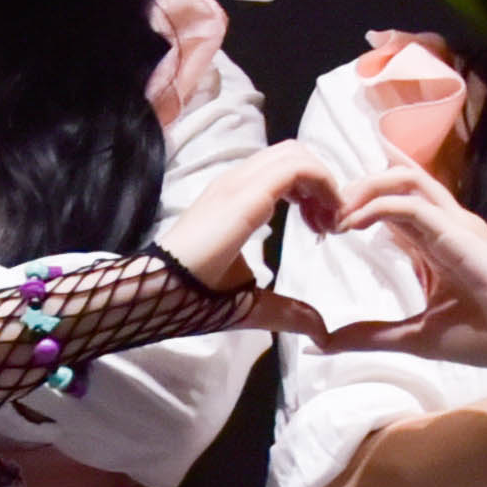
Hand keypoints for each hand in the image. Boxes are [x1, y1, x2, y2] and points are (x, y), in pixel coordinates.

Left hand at [155, 145, 345, 301]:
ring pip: (279, 158)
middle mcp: (235, 182)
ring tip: (316, 222)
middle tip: (330, 221)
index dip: (327, 187)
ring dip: (306, 182)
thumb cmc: (194, 295)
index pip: (297, 167)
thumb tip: (325, 333)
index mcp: (243, 203)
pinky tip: (295, 217)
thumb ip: (288, 313)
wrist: (149, 288)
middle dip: (321, 181)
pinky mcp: (222, 190)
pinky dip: (289, 184)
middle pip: (292, 153)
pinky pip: (265, 170)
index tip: (337, 223)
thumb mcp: (244, 306)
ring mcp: (226, 182)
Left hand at [326, 168, 486, 375]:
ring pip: (403, 179)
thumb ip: (369, 335)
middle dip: (355, 190)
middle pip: (396, 182)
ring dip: (363, 189)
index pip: (394, 205)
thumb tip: (323, 343)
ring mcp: (455, 223)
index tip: (325, 224)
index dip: (358, 206)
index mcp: (436, 244)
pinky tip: (351, 224)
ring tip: (335, 213)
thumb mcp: (413, 336)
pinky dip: (376, 207)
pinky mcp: (458, 230)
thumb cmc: (485, 337)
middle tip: (323, 214)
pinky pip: (410, 204)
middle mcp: (446, 225)